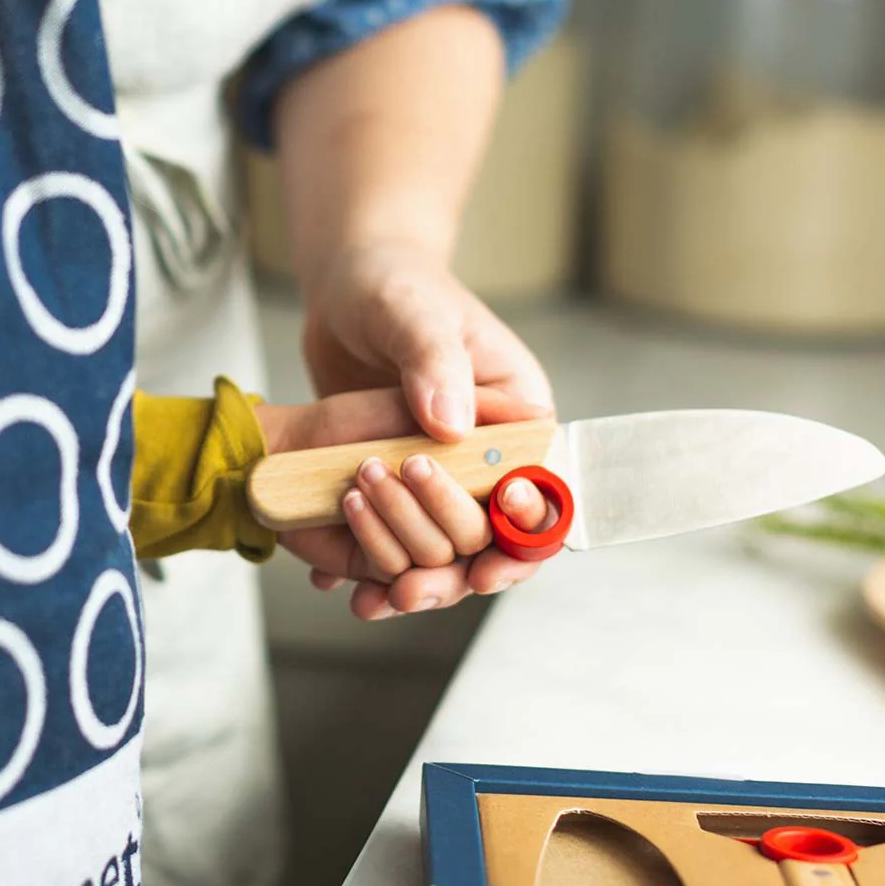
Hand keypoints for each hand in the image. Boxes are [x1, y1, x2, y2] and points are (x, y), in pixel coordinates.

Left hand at [300, 249, 555, 604]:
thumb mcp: (413, 314)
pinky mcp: (404, 479)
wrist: (346, 290)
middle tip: (411, 593)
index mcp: (517, 411)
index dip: (521, 539)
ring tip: (376, 600)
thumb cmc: (393, 285)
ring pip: (443, 541)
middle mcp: (488, 448)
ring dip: (412, 574)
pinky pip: (399, 531)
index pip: (541, 488)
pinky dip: (373, 560)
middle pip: (491, 528)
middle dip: (454, 569)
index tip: (483, 570)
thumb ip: (435, 364)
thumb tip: (450, 426)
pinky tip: (344, 583)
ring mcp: (445, 468)